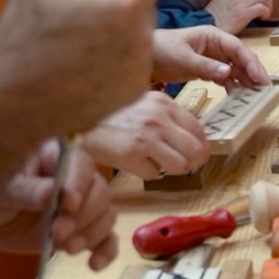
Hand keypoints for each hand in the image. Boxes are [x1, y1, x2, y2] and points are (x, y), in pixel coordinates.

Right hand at [0, 0, 167, 142]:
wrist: (13, 104)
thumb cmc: (22, 35)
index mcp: (125, 2)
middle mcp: (143, 35)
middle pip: (145, 2)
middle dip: (118, 1)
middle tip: (76, 14)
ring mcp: (142, 66)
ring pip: (140, 32)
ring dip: (116, 30)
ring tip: (75, 42)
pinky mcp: (136, 90)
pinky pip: (134, 60)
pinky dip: (115, 58)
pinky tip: (81, 66)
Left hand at [0, 140, 117, 270]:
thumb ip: (24, 191)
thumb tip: (51, 192)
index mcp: (56, 158)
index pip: (80, 163)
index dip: (79, 183)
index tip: (69, 205)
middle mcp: (76, 179)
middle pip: (100, 191)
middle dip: (83, 215)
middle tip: (58, 232)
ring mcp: (82, 207)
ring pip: (106, 215)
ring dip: (92, 234)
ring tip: (68, 249)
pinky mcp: (82, 231)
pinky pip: (106, 239)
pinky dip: (105, 251)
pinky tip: (94, 264)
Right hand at [82, 91, 210, 179]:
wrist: (77, 118)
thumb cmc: (111, 113)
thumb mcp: (144, 104)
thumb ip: (167, 117)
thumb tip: (192, 139)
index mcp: (164, 104)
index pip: (199, 130)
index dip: (200, 146)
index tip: (195, 153)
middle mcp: (158, 120)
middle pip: (197, 151)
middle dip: (193, 162)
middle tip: (183, 164)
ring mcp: (145, 138)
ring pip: (179, 166)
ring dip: (169, 168)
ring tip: (154, 161)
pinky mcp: (130, 155)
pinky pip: (153, 174)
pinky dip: (145, 172)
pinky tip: (134, 162)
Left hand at [152, 26, 271, 86]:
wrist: (144, 56)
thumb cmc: (161, 49)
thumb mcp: (183, 58)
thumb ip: (205, 66)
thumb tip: (228, 73)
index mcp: (213, 36)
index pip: (238, 48)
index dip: (252, 63)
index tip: (261, 78)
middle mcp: (216, 46)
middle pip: (241, 59)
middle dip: (254, 73)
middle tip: (265, 90)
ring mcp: (213, 58)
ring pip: (236, 69)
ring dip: (245, 81)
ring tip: (255, 95)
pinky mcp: (207, 69)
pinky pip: (225, 78)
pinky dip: (232, 86)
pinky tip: (237, 96)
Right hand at [204, 0, 272, 33]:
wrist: (205, 27)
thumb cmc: (214, 18)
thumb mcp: (222, 0)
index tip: (259, 3)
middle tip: (265, 9)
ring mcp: (239, 2)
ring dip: (268, 6)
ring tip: (263, 15)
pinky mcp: (243, 13)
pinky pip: (262, 7)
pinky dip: (266, 13)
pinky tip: (261, 18)